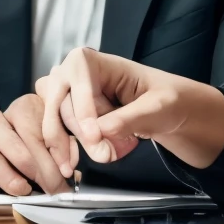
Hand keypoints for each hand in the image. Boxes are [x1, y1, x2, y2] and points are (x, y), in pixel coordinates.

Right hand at [0, 95, 76, 195]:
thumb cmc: (10, 145)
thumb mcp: (36, 138)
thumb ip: (56, 147)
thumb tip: (71, 166)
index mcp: (14, 110)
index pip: (39, 134)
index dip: (55, 160)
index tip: (65, 179)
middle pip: (20, 153)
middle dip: (39, 177)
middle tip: (48, 191)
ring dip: (7, 182)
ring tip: (17, 188)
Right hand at [34, 47, 223, 172]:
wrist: (168, 112)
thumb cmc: (165, 100)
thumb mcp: (156, 107)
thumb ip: (129, 118)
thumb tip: (98, 131)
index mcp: (93, 61)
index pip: (78, 81)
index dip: (83, 109)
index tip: (94, 136)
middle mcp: (71, 75)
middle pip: (61, 105)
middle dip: (82, 135)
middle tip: (106, 155)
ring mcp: (64, 96)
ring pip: (56, 123)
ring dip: (76, 145)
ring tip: (108, 154)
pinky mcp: (64, 116)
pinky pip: (55, 134)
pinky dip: (66, 150)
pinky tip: (77, 162)